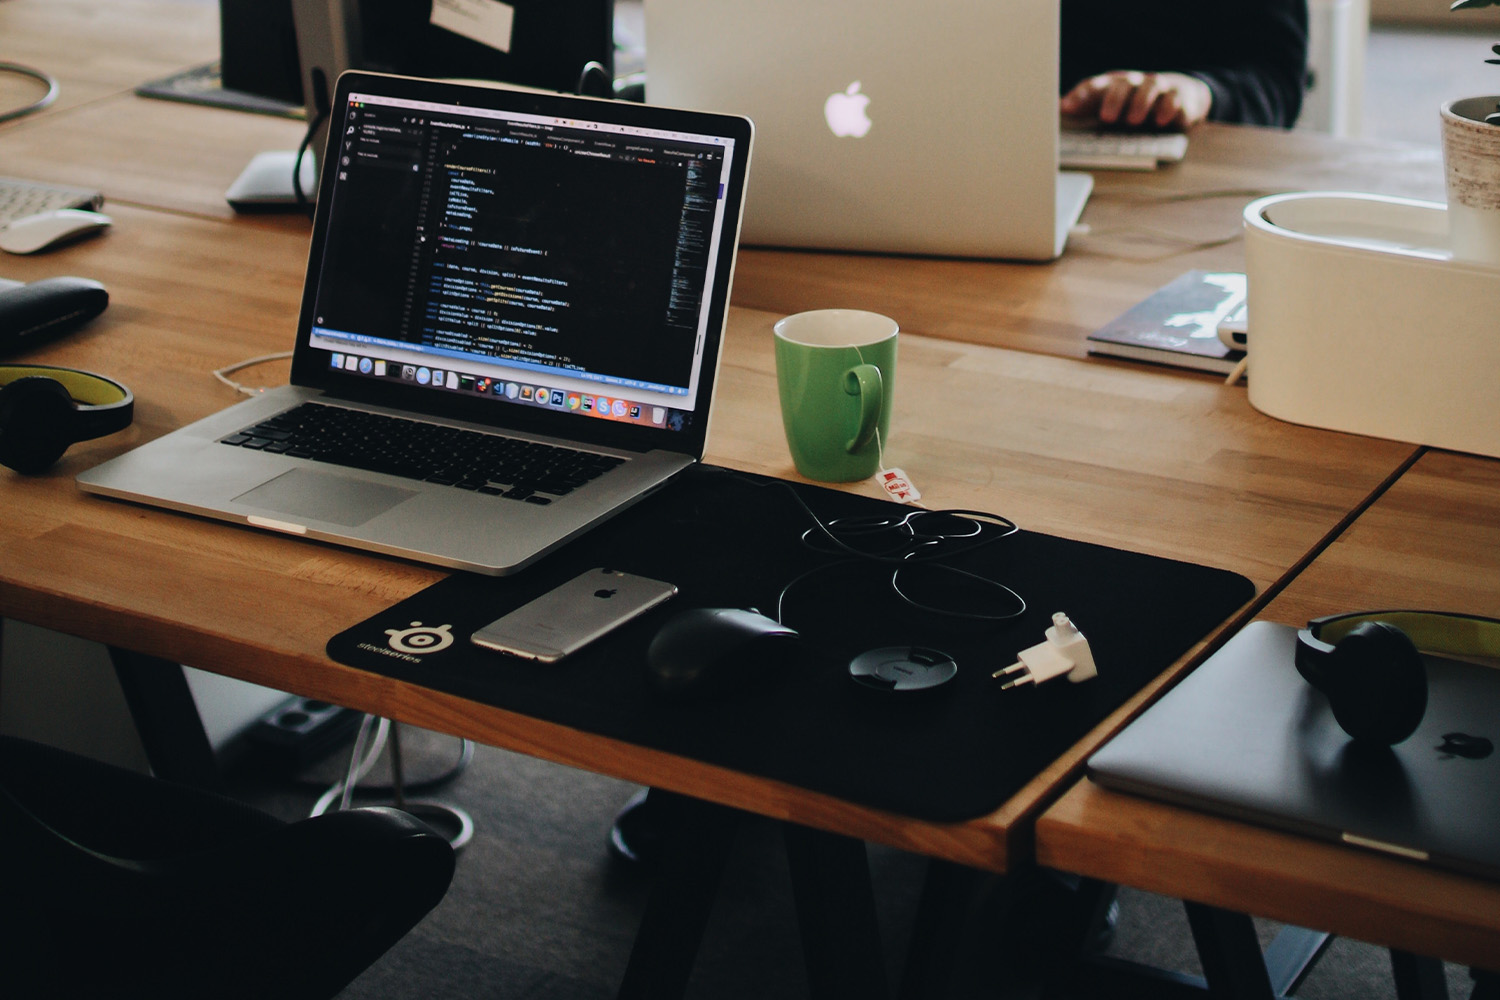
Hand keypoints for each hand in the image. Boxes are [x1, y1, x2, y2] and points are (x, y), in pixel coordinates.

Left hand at [1059, 70, 1212, 129]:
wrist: (1180, 94)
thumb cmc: (1134, 103)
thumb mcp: (1108, 105)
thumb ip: (1084, 107)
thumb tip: (1054, 108)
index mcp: (1112, 85)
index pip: (1094, 86)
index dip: (1079, 96)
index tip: (1064, 108)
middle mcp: (1134, 83)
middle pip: (1123, 84)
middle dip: (1114, 100)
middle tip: (1107, 117)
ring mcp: (1157, 87)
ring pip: (1150, 87)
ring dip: (1141, 103)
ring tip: (1133, 121)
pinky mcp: (1179, 96)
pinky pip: (1175, 98)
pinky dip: (1169, 108)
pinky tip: (1162, 120)